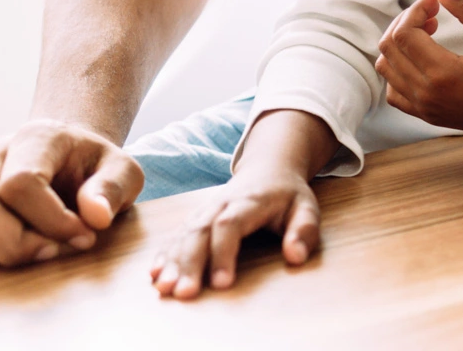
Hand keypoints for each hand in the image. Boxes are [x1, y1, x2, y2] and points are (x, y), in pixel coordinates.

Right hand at [0, 120, 143, 265]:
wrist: (71, 160)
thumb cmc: (95, 168)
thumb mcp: (123, 171)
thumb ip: (113, 188)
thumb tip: (96, 216)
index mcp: (36, 138)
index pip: (21, 182)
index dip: (51, 220)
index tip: (84, 236)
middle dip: (12, 243)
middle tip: (53, 252)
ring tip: (37, 251)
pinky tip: (16, 252)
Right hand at [149, 168, 318, 298]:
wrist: (268, 169)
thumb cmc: (288, 195)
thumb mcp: (306, 207)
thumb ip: (305, 230)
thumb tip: (296, 257)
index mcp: (249, 201)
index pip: (230, 225)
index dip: (223, 253)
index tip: (222, 284)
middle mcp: (220, 204)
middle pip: (200, 232)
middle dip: (190, 264)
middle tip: (185, 293)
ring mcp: (205, 210)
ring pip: (184, 234)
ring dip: (172, 262)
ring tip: (164, 289)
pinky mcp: (195, 218)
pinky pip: (176, 235)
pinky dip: (165, 254)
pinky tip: (155, 274)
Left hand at [375, 0, 462, 140]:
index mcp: (444, 73)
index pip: (404, 33)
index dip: (415, 9)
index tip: (436, 0)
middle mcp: (427, 93)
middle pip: (389, 48)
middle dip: (406, 21)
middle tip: (432, 12)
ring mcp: (424, 107)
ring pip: (386, 68)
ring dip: (400, 44)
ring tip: (427, 33)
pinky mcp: (426, 115)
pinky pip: (394, 91)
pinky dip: (398, 70)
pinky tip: (421, 58)